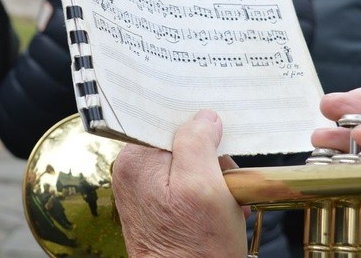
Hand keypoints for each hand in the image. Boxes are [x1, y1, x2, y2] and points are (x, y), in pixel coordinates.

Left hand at [111, 110, 246, 257]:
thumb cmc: (194, 249)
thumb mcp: (204, 187)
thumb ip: (198, 143)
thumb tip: (204, 117)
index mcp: (136, 159)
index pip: (167, 121)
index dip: (197, 128)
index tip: (218, 138)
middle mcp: (133, 171)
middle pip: (179, 142)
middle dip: (209, 158)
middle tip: (226, 181)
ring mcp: (144, 188)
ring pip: (187, 163)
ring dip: (212, 177)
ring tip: (225, 200)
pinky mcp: (157, 204)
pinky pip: (186, 183)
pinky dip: (206, 192)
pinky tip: (219, 207)